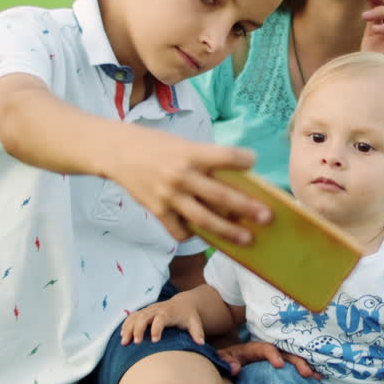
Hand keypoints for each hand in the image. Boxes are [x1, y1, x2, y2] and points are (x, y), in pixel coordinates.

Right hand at [108, 129, 270, 244]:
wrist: (116, 152)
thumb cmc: (154, 145)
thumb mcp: (182, 145)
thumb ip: (204, 160)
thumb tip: (233, 179)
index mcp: (192, 153)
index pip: (227, 156)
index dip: (244, 159)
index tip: (253, 161)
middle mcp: (182, 175)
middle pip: (222, 195)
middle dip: (247, 208)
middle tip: (266, 216)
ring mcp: (170, 196)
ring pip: (204, 219)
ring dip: (228, 231)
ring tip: (245, 238)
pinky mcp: (158, 210)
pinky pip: (180, 230)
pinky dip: (192, 234)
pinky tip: (201, 233)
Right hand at [120, 294, 204, 344]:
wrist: (183, 303)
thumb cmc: (189, 316)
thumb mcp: (195, 323)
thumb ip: (197, 332)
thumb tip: (201, 343)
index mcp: (169, 312)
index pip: (161, 318)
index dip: (157, 328)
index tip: (154, 340)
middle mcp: (157, 309)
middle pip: (144, 316)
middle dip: (138, 329)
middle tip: (136, 342)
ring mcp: (149, 310)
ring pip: (135, 316)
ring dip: (129, 328)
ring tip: (124, 342)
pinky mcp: (144, 312)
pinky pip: (132, 316)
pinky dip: (126, 325)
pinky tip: (122, 336)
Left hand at [217, 341, 320, 379]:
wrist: (226, 363)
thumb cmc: (224, 361)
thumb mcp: (221, 360)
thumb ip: (226, 362)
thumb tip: (236, 367)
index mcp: (252, 349)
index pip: (265, 348)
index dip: (273, 355)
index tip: (279, 365)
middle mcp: (266, 351)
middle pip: (284, 353)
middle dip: (296, 361)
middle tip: (307, 373)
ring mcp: (274, 358)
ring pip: (291, 359)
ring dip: (304, 366)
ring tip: (317, 376)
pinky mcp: (278, 366)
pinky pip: (292, 367)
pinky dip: (304, 371)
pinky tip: (317, 378)